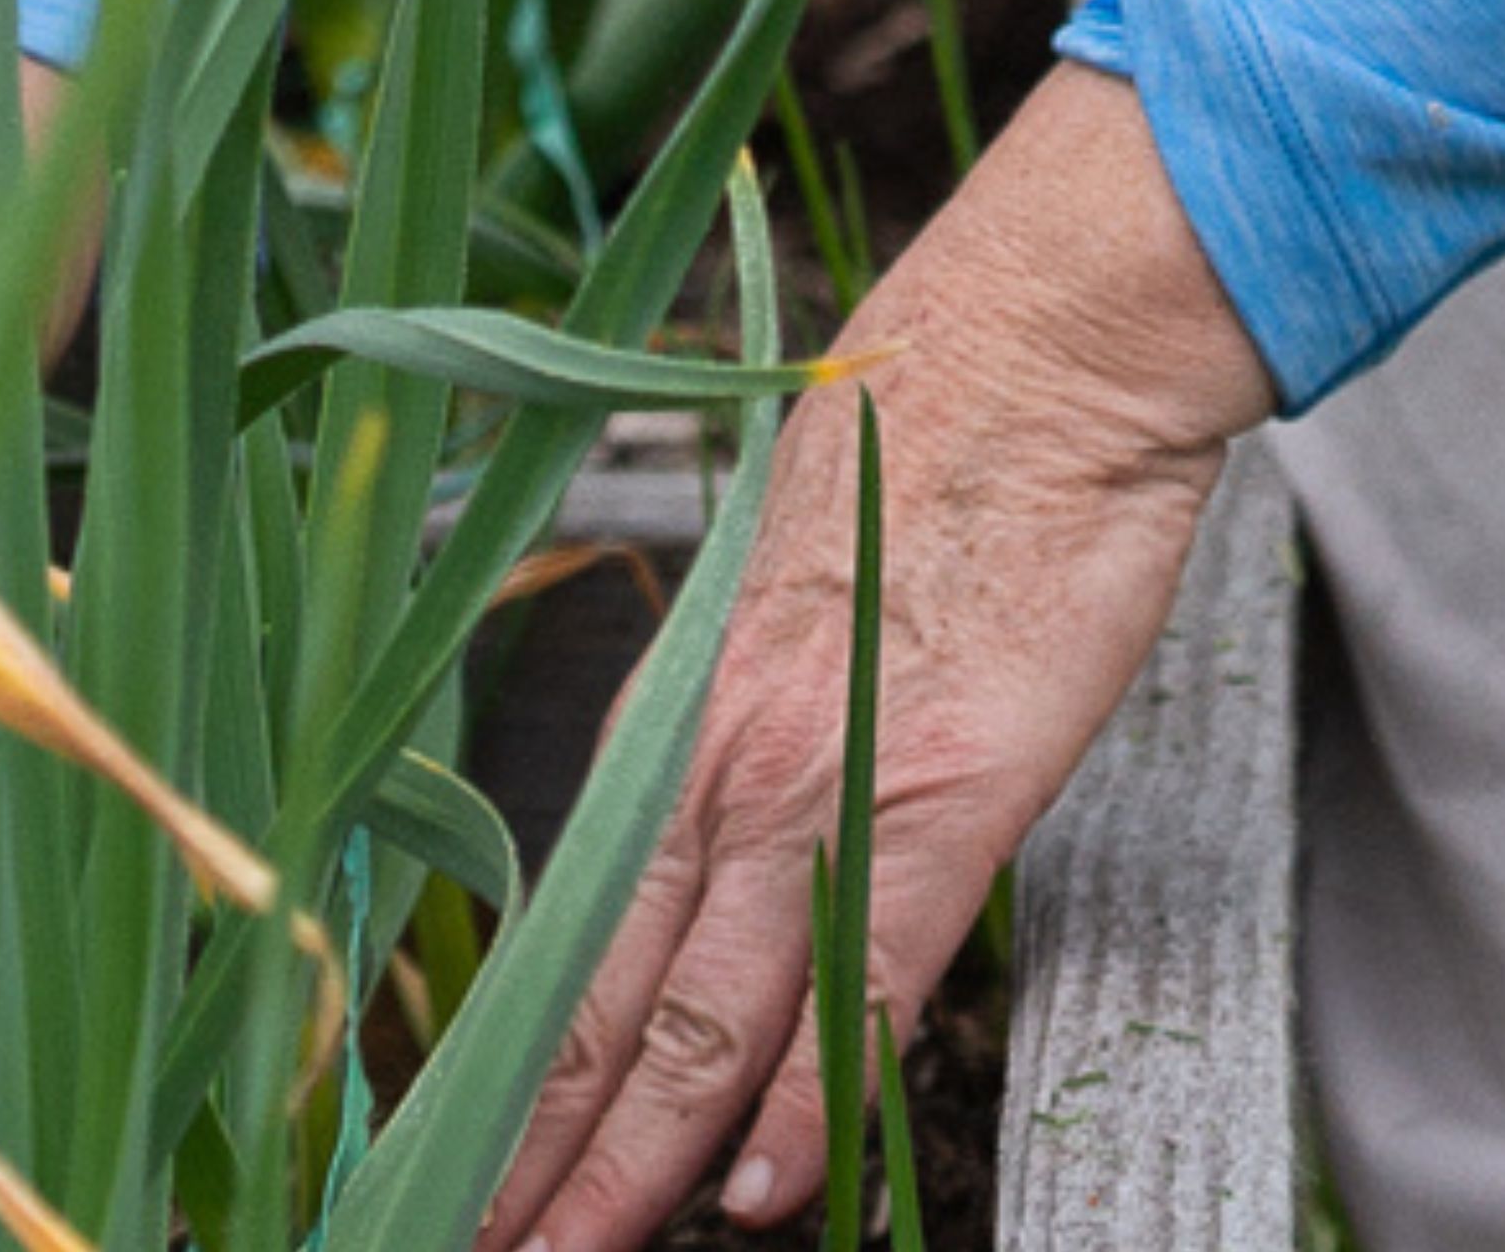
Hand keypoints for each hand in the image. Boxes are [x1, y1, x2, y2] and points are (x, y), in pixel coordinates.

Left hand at [483, 68, 1277, 1251]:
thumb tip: (750, 832)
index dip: (513, 1079)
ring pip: (697, 1016)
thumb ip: (767, 726)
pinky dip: (803, 1102)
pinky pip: (855, 982)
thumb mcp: (808, 599)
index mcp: (681, 721)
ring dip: (630, 1166)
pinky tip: (764, 1195)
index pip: (570, 942)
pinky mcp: (943, 791)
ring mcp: (821, 783)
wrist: (1048, 340)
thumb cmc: (940, 446)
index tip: (456, 1182)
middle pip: (601, 1005)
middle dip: (532, 1157)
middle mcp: (718, 761)